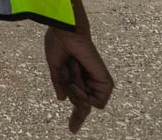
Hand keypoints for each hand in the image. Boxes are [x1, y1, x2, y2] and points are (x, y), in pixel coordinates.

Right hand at [44, 0, 113, 133]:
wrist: (66, 32)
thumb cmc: (58, 44)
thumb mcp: (55, 68)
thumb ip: (60, 84)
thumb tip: (63, 100)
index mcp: (77, 78)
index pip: (79, 103)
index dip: (76, 117)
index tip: (71, 130)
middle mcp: (89, 82)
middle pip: (83, 105)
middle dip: (74, 95)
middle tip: (70, 75)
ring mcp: (98, 82)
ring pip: (88, 104)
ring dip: (77, 92)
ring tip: (73, 71)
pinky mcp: (105, 82)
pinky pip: (97, 101)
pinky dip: (85, 93)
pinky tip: (79, 81)